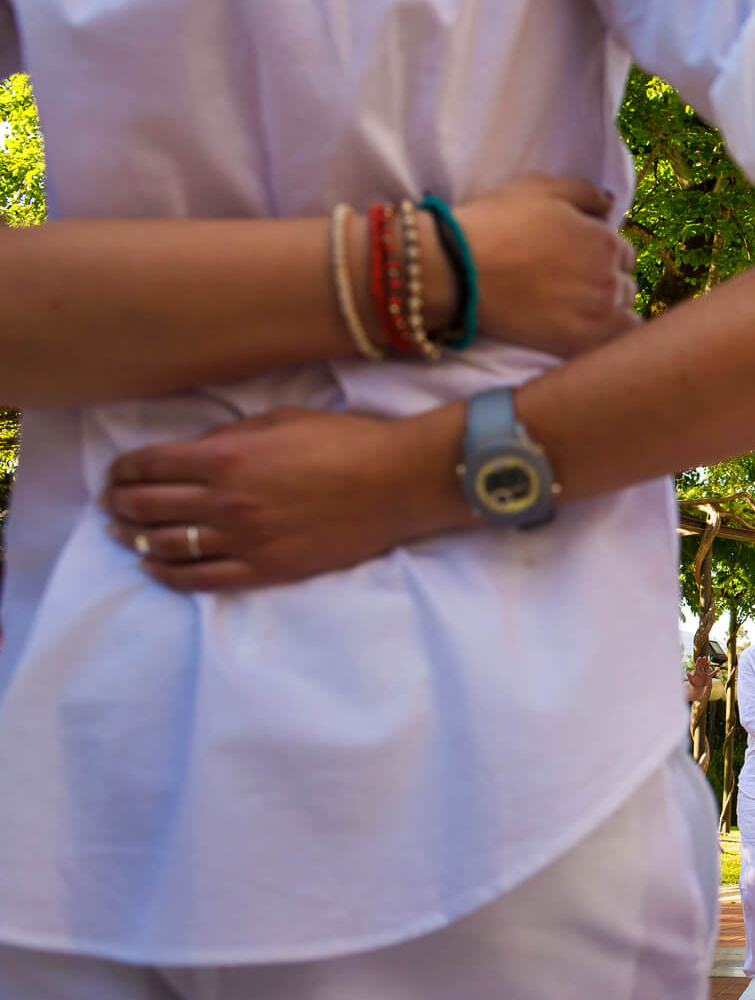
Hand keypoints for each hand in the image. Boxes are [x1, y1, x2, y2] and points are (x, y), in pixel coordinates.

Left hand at [102, 407, 461, 590]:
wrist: (397, 482)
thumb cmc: (345, 442)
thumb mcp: (279, 420)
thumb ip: (226, 438)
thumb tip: (189, 454)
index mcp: (225, 458)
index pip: (147, 466)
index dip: (122, 470)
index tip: (116, 474)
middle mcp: (225, 502)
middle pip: (145, 507)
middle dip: (119, 504)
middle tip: (111, 504)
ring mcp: (244, 540)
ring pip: (164, 545)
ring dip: (133, 539)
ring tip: (123, 535)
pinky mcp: (266, 569)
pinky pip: (200, 579)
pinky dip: (167, 574)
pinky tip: (154, 566)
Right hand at [455, 175, 641, 358]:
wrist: (460, 270)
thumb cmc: (497, 223)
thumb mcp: (541, 188)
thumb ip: (585, 193)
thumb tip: (611, 205)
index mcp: (606, 241)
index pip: (622, 252)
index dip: (601, 254)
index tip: (577, 260)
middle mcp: (610, 278)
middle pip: (624, 283)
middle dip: (606, 282)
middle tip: (573, 285)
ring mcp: (599, 313)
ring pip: (624, 314)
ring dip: (608, 310)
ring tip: (577, 310)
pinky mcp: (580, 343)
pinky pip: (613, 344)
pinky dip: (607, 338)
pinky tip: (585, 331)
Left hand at [686, 656, 711, 703]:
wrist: (698, 687)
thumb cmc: (694, 683)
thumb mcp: (691, 680)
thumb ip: (689, 677)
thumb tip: (687, 673)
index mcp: (696, 671)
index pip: (697, 665)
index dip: (698, 661)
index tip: (699, 657)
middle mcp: (701, 671)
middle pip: (702, 665)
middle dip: (703, 661)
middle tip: (704, 657)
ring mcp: (705, 673)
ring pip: (707, 668)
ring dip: (707, 665)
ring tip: (708, 662)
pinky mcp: (708, 676)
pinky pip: (712, 673)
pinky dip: (715, 672)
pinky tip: (718, 670)